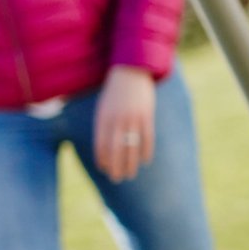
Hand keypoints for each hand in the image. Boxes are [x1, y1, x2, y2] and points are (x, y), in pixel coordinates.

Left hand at [92, 66, 156, 182]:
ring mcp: (133, 118)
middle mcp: (117, 120)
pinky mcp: (147, 116)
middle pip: (116, 149)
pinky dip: (146, 151)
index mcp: (103, 118)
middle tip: (116, 179)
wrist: (131, 70)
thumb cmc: (113, 91)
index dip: (103, 158)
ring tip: (130, 175)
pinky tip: (145, 161)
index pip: (101, 144)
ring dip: (130, 163)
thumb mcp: (102, 106)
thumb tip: (103, 146)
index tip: (104, 169)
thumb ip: (103, 125)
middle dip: (116, 166)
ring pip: (132, 147)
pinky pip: (147, 138)